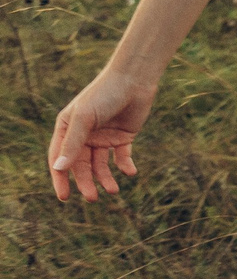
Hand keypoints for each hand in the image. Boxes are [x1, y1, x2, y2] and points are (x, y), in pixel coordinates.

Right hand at [50, 65, 154, 201]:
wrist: (134, 80)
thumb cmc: (104, 94)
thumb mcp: (85, 118)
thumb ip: (73, 143)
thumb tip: (59, 169)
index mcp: (67, 129)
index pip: (60, 159)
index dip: (61, 179)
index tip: (65, 197)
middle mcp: (84, 135)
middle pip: (81, 166)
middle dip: (86, 183)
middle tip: (93, 198)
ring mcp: (103, 137)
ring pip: (101, 165)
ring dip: (106, 178)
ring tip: (113, 190)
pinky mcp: (123, 136)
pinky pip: (122, 157)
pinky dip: (125, 166)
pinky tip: (130, 172)